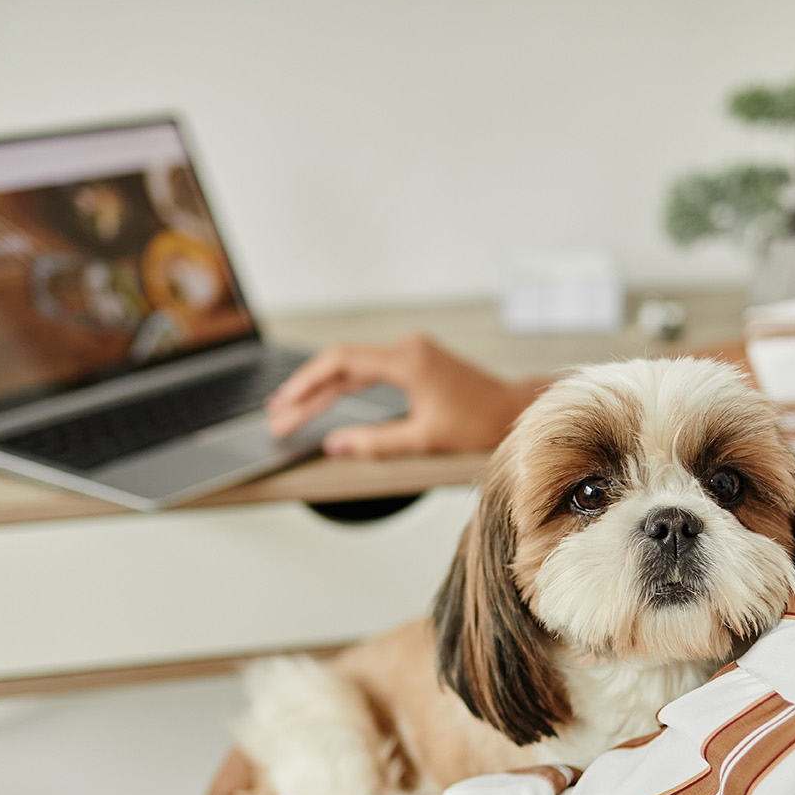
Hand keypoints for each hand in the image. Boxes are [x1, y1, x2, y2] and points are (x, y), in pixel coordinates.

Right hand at [264, 333, 545, 457]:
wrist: (516, 411)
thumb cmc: (480, 425)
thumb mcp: (425, 439)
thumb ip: (375, 442)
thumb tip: (334, 446)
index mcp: (407, 361)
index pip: (341, 363)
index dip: (306, 384)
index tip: (284, 405)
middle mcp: (407, 348)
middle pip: (341, 363)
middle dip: (306, 391)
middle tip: (277, 417)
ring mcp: (412, 351)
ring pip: (353, 366)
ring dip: (322, 388)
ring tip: (290, 409)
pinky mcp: (416, 360)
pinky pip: (369, 369)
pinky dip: (344, 385)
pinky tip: (324, 399)